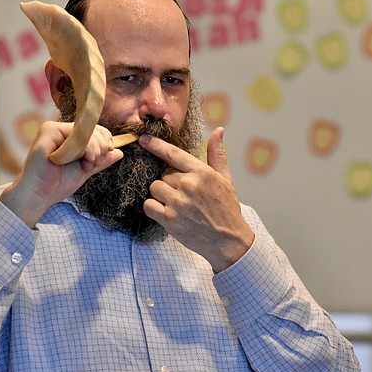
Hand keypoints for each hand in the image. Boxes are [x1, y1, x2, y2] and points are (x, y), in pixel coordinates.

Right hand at [0, 121, 123, 226]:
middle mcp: (60, 129)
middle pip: (93, 129)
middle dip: (99, 149)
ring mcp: (52, 129)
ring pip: (86, 132)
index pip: (95, 129)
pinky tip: (72, 161)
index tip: (102, 158)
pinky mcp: (47, 133)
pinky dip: (79, 150)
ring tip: (83, 165)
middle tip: (90, 164)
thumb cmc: (57, 184)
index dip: (105, 142)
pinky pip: (74, 136)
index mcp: (68, 136)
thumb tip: (119, 152)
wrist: (38, 196)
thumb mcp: (85, 170)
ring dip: (92, 151)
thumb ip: (101, 160)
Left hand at [140, 127, 254, 271]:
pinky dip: (153, 208)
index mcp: (202, 173)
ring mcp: (178, 203)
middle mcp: (188, 185)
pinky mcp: (169, 219)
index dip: (156, 145)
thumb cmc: (227, 209)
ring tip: (177, 203)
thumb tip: (219, 130)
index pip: (173, 154)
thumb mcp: (225, 179)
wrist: (228, 241)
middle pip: (163, 174)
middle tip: (184, 194)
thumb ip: (217, 154)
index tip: (144, 140)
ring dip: (161, 195)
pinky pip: (149, 205)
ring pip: (155, 188)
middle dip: (169, 182)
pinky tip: (167, 212)